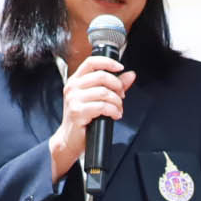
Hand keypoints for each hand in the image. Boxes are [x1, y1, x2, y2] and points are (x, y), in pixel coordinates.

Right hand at [47, 55, 134, 178]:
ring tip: (118, 109)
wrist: (70, 138)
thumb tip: (130, 74)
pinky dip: (113, 111)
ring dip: (117, 101)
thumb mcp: (98, 98)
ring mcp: (73, 99)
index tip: (120, 67)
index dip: (108, 62)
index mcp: (76, 80)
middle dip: (117, 86)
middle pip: (101, 76)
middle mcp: (72, 87)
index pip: (91, 62)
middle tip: (121, 96)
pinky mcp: (77, 111)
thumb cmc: (83, 118)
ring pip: (104, 92)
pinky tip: (115, 115)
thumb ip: (114, 85)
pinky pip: (102, 106)